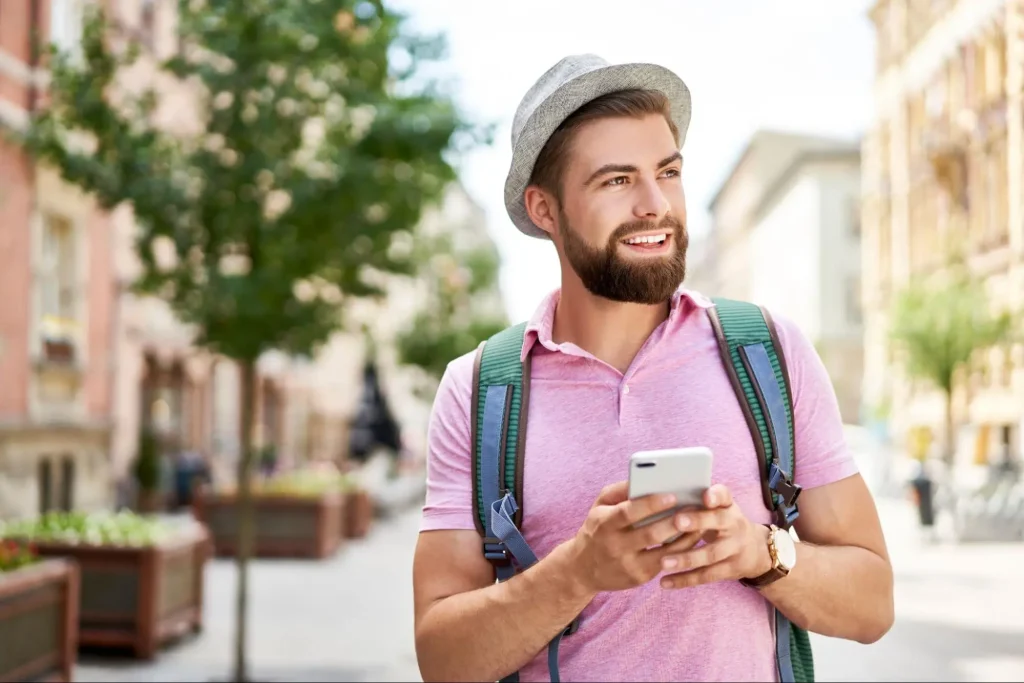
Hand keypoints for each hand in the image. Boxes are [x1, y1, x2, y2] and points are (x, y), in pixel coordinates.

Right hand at [566, 481, 703, 593]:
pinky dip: (682, 551)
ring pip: (664, 552)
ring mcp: (628, 564)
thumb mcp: (599, 506)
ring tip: (701, 523)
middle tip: (696, 508)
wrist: (582, 569)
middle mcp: (615, 545)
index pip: (628, 513)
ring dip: (685, 538)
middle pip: (650, 534)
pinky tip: (693, 539)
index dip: (650, 504)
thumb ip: (620, 490)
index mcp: (605, 523)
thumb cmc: (597, 529)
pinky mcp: (639, 578)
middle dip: (676, 521)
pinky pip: (666, 563)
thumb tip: (644, 477)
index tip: (672, 495)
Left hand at [658, 484, 771, 589]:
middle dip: (698, 522)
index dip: (716, 496)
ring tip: (664, 562)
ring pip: (710, 554)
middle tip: (677, 521)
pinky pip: (706, 575)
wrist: (756, 552)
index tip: (705, 497)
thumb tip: (664, 497)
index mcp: (728, 507)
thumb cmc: (725, 523)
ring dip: (687, 559)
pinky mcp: (730, 570)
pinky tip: (665, 582)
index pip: (725, 496)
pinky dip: (685, 580)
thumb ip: (700, 502)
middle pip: (718, 523)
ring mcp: (734, 549)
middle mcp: (734, 525)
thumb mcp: (721, 509)